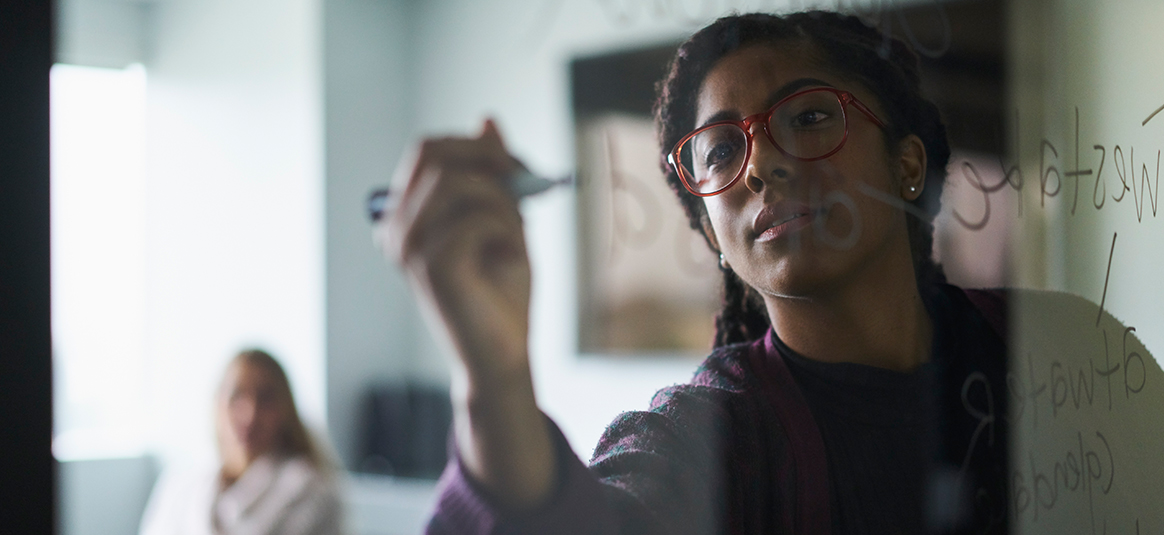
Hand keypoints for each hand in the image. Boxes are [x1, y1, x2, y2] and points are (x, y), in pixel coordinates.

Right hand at [383, 119, 530, 380]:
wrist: (504, 356)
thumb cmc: (502, 291)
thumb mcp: (502, 217)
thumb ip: (492, 172)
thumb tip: (488, 119)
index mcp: (405, 216)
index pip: (427, 149)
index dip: (475, 145)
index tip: (515, 164)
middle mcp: (395, 230)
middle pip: (435, 154)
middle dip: (488, 159)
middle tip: (525, 181)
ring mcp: (408, 248)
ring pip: (459, 183)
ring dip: (502, 200)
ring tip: (517, 233)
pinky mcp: (433, 267)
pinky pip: (478, 218)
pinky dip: (508, 229)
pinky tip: (511, 256)